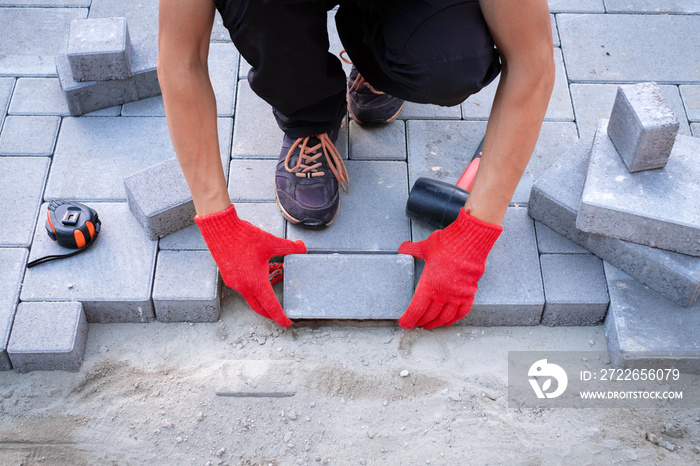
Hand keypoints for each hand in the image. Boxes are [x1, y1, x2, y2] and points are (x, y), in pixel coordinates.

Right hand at [195, 204, 305, 326]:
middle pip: (259, 307)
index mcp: (256, 283)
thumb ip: (290, 248)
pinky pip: (243, 286)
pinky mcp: (228, 276)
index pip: (271, 307)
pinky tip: (260, 271)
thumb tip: (303, 248)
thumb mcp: (272, 242)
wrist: (220, 228)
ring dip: (262, 293)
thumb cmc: (245, 236)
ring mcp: (233, 283)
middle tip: (280, 315)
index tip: (288, 323)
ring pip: (251, 295)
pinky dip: (253, 284)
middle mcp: (243, 287)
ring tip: (275, 278)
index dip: (281, 317)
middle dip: (270, 313)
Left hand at [398, 209, 501, 328]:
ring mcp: (457, 296)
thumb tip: (402, 247)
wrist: (469, 241)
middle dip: (420, 322)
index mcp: (428, 286)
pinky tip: (449, 320)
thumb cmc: (446, 244)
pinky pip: (462, 312)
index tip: (404, 323)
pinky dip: (454, 319)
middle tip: (414, 324)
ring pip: (445, 317)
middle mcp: (443, 294)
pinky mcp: (469, 293)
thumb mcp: (424, 247)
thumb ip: (412, 250)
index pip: (416, 310)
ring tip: (429, 325)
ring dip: (436, 323)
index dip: (409, 319)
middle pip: (429, 316)